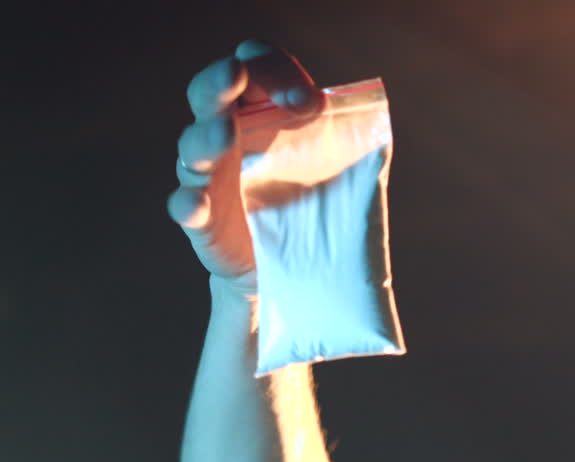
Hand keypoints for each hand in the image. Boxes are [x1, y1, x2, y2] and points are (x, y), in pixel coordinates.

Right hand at [167, 40, 321, 294]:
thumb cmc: (313, 200)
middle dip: (221, 80)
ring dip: (206, 136)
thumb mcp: (334, 166)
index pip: (257, 68)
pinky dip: (188, 204)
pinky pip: (185, 207)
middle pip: (210, 93)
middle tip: (234, 73)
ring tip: (224, 134)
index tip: (310, 103)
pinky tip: (196, 204)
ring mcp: (208, 175)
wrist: (295, 264)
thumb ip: (345, 140)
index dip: (276, 72)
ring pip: (193, 146)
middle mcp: (226, 133)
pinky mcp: (202, 220)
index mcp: (260, 110)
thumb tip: (373, 124)